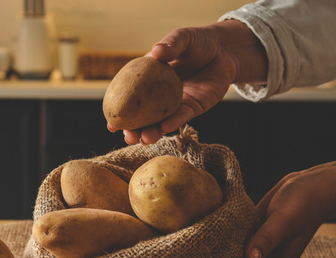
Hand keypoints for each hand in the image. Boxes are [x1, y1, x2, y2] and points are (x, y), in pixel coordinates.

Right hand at [109, 20, 266, 144]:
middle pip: (143, 116)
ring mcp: (175, 103)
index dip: (120, 110)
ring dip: (152, 132)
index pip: (130, 97)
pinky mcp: (193, 108)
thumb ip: (170, 45)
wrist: (225, 50)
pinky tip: (166, 128)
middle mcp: (159, 95)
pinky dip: (174, 122)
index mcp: (148, 78)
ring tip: (144, 139)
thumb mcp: (182, 38)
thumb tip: (156, 51)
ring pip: (161, 122)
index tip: (110, 124)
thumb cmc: (198, 42)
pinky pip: (182, 117)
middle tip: (127, 137)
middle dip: (134, 130)